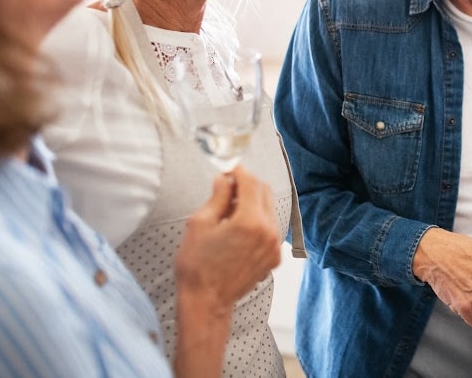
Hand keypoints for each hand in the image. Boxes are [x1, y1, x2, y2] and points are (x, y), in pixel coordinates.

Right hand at [176, 167, 282, 306]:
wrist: (206, 302)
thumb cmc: (197, 266)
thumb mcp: (200, 224)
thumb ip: (217, 196)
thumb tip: (224, 178)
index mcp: (250, 221)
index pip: (251, 183)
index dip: (239, 172)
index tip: (229, 168)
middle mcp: (269, 232)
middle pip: (264, 192)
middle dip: (247, 185)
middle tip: (227, 187)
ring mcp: (275, 246)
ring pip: (269, 209)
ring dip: (253, 202)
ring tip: (229, 210)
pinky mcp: (274, 257)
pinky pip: (270, 227)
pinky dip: (258, 221)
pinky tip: (238, 228)